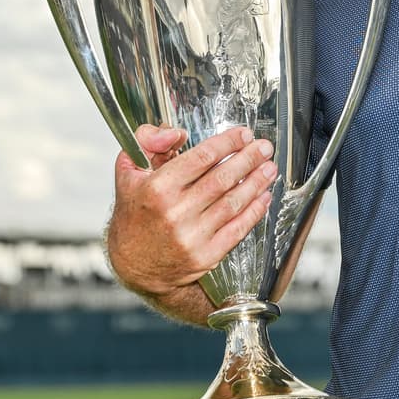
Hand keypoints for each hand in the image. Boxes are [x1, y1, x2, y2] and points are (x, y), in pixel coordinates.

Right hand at [106, 124, 276, 314]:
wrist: (134, 264)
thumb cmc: (135, 215)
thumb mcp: (129, 172)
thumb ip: (148, 142)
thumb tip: (175, 133)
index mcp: (157, 188)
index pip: (202, 157)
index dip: (228, 142)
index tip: (244, 135)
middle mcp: (175, 212)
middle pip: (223, 178)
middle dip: (248, 159)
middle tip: (264, 148)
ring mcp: (192, 236)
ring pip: (233, 202)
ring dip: (256, 182)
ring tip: (269, 168)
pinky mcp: (205, 256)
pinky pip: (237, 229)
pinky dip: (254, 211)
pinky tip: (264, 196)